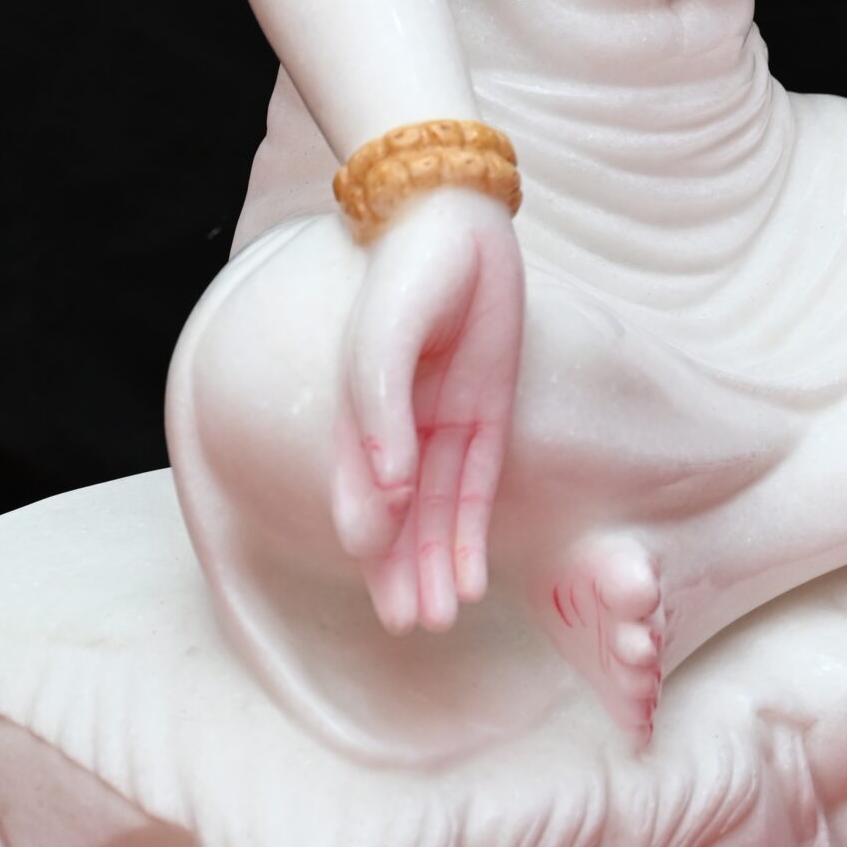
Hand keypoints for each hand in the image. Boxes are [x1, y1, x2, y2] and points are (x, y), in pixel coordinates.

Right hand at [328, 187, 524, 633]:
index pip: (360, 481)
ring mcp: (443, 423)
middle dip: (400, 571)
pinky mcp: (486, 418)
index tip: (367, 558)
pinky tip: (470, 582)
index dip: (366, 520)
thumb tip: (389, 478)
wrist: (457, 220)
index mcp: (361, 406)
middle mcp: (399, 425)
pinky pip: (477, 490)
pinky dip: (472, 537)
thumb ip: (381, 398)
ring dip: (435, 568)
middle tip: (406, 626)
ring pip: (437, 514)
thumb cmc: (409, 269)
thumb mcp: (385, 329)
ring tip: (434, 622)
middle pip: (397, 514)